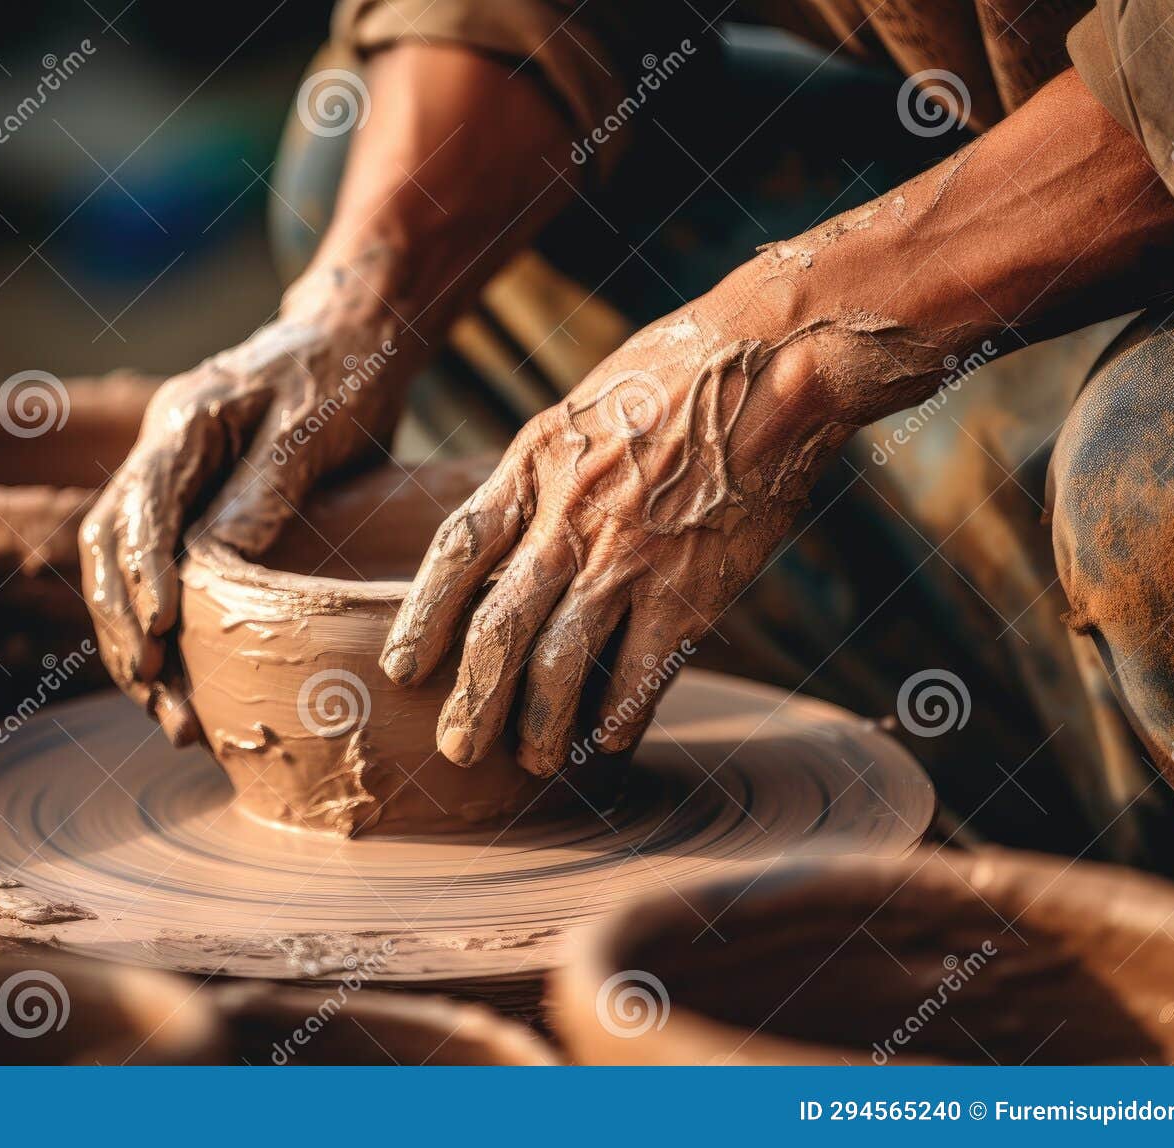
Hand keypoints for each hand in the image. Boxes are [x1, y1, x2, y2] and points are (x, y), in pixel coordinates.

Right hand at [82, 261, 409, 743]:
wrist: (353, 338)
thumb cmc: (341, 374)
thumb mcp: (314, 428)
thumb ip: (265, 488)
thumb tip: (217, 565)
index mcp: (183, 421)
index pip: (139, 505)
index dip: (144, 574)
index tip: (162, 634)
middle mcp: (160, 452)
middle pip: (108, 546)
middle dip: (124, 626)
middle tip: (157, 694)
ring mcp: (170, 481)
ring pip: (122, 571)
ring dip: (136, 644)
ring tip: (170, 717)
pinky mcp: (193, 508)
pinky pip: (157, 575)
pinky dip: (164, 633)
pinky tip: (185, 687)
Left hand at [378, 287, 909, 774]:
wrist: (772, 361)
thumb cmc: (679, 371)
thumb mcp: (581, 407)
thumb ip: (544, 472)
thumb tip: (518, 531)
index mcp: (533, 466)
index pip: (455, 553)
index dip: (422, 618)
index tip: (402, 668)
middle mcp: (567, 518)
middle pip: (496, 630)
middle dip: (471, 702)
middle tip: (459, 749)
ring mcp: (627, 559)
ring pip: (560, 665)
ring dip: (541, 726)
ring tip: (534, 761)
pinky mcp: (690, 590)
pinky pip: (642, 674)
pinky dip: (622, 717)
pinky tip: (612, 740)